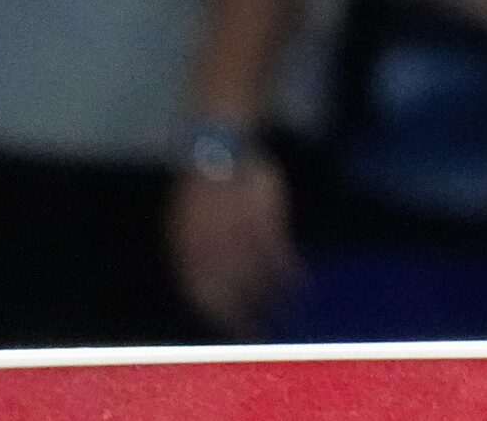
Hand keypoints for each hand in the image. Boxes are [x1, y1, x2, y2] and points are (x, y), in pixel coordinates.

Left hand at [169, 159, 298, 337]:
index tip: (231, 328)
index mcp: (186, 249)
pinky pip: (279, 257)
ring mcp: (239, 235)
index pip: (202, 293)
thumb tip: (202, 289)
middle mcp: (210, 248)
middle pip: (229, 294)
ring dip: (274, 301)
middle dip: (244, 318)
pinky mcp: (265, 221)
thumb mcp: (185, 225)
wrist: (218, 148)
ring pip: (257, 279)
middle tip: (258, 337)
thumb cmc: (202, 190)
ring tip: (286, 315)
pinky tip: (301, 286)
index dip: (219, 313)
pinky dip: (292, 275)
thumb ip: (193, 256)